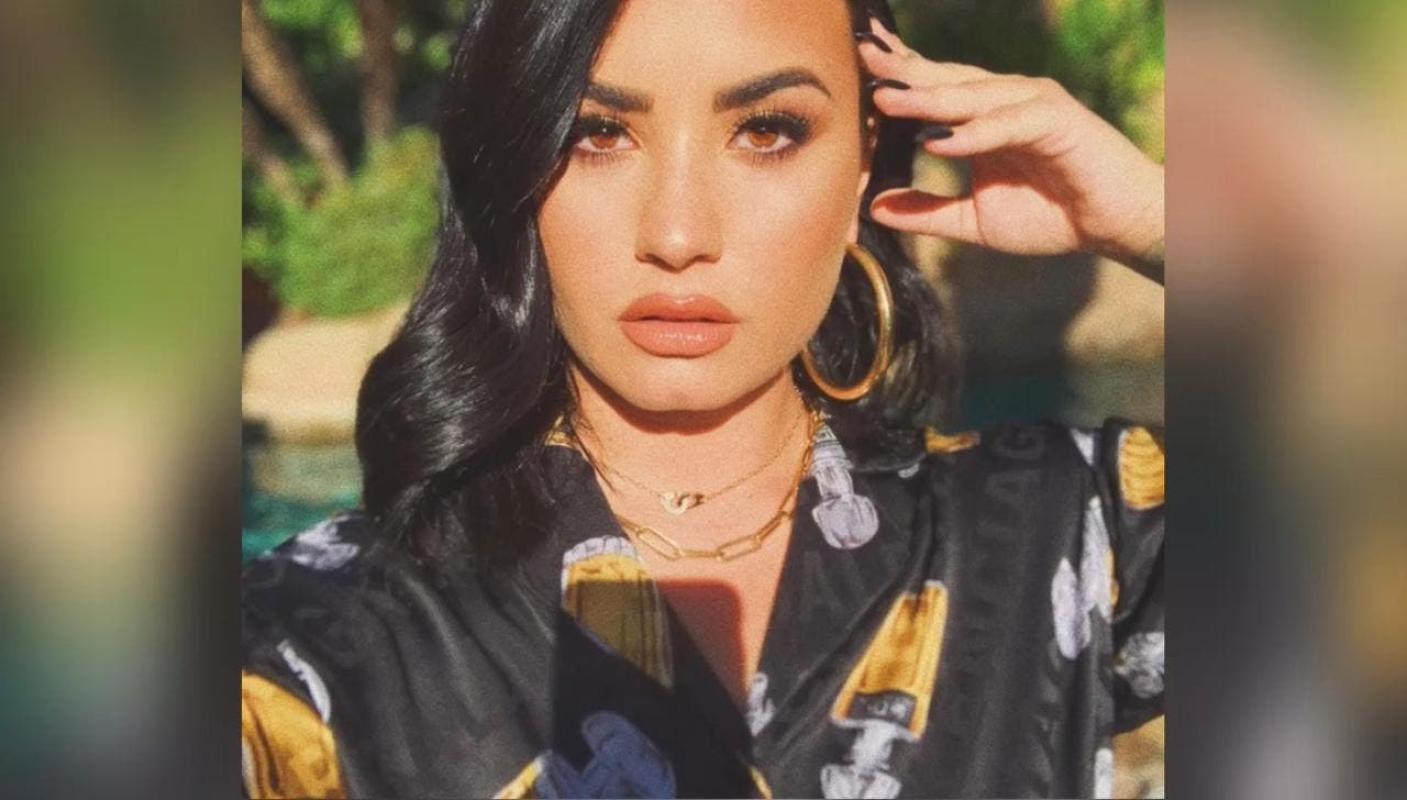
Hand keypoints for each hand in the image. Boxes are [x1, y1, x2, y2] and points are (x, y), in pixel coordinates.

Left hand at [858, 18, 1163, 279]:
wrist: (1112, 225)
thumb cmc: (1051, 216)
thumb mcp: (974, 221)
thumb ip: (927, 212)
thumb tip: (874, 208)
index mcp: (983, 115)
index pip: (933, 87)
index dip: (898, 75)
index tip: (858, 65)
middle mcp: (1004, 100)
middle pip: (945, 80)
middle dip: (903, 70)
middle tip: (862, 56)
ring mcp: (1031, 104)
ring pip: (971, 97)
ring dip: (928, 98)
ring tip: (887, 100)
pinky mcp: (1057, 121)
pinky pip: (1007, 124)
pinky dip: (973, 133)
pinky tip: (938, 139)